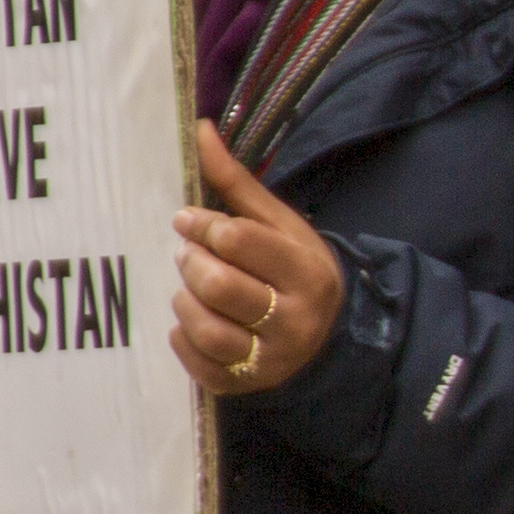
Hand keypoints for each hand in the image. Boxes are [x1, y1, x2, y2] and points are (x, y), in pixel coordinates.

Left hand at [168, 124, 342, 397]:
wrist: (331, 339)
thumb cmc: (295, 271)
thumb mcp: (280, 225)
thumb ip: (236, 182)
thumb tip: (200, 129)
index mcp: (306, 272)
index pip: (238, 241)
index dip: (202, 226)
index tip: (189, 221)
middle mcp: (293, 318)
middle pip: (217, 285)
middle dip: (190, 262)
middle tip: (188, 255)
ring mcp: (270, 357)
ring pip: (205, 326)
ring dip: (184, 300)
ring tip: (190, 287)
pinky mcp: (245, 384)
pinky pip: (196, 361)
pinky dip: (182, 336)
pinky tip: (192, 320)